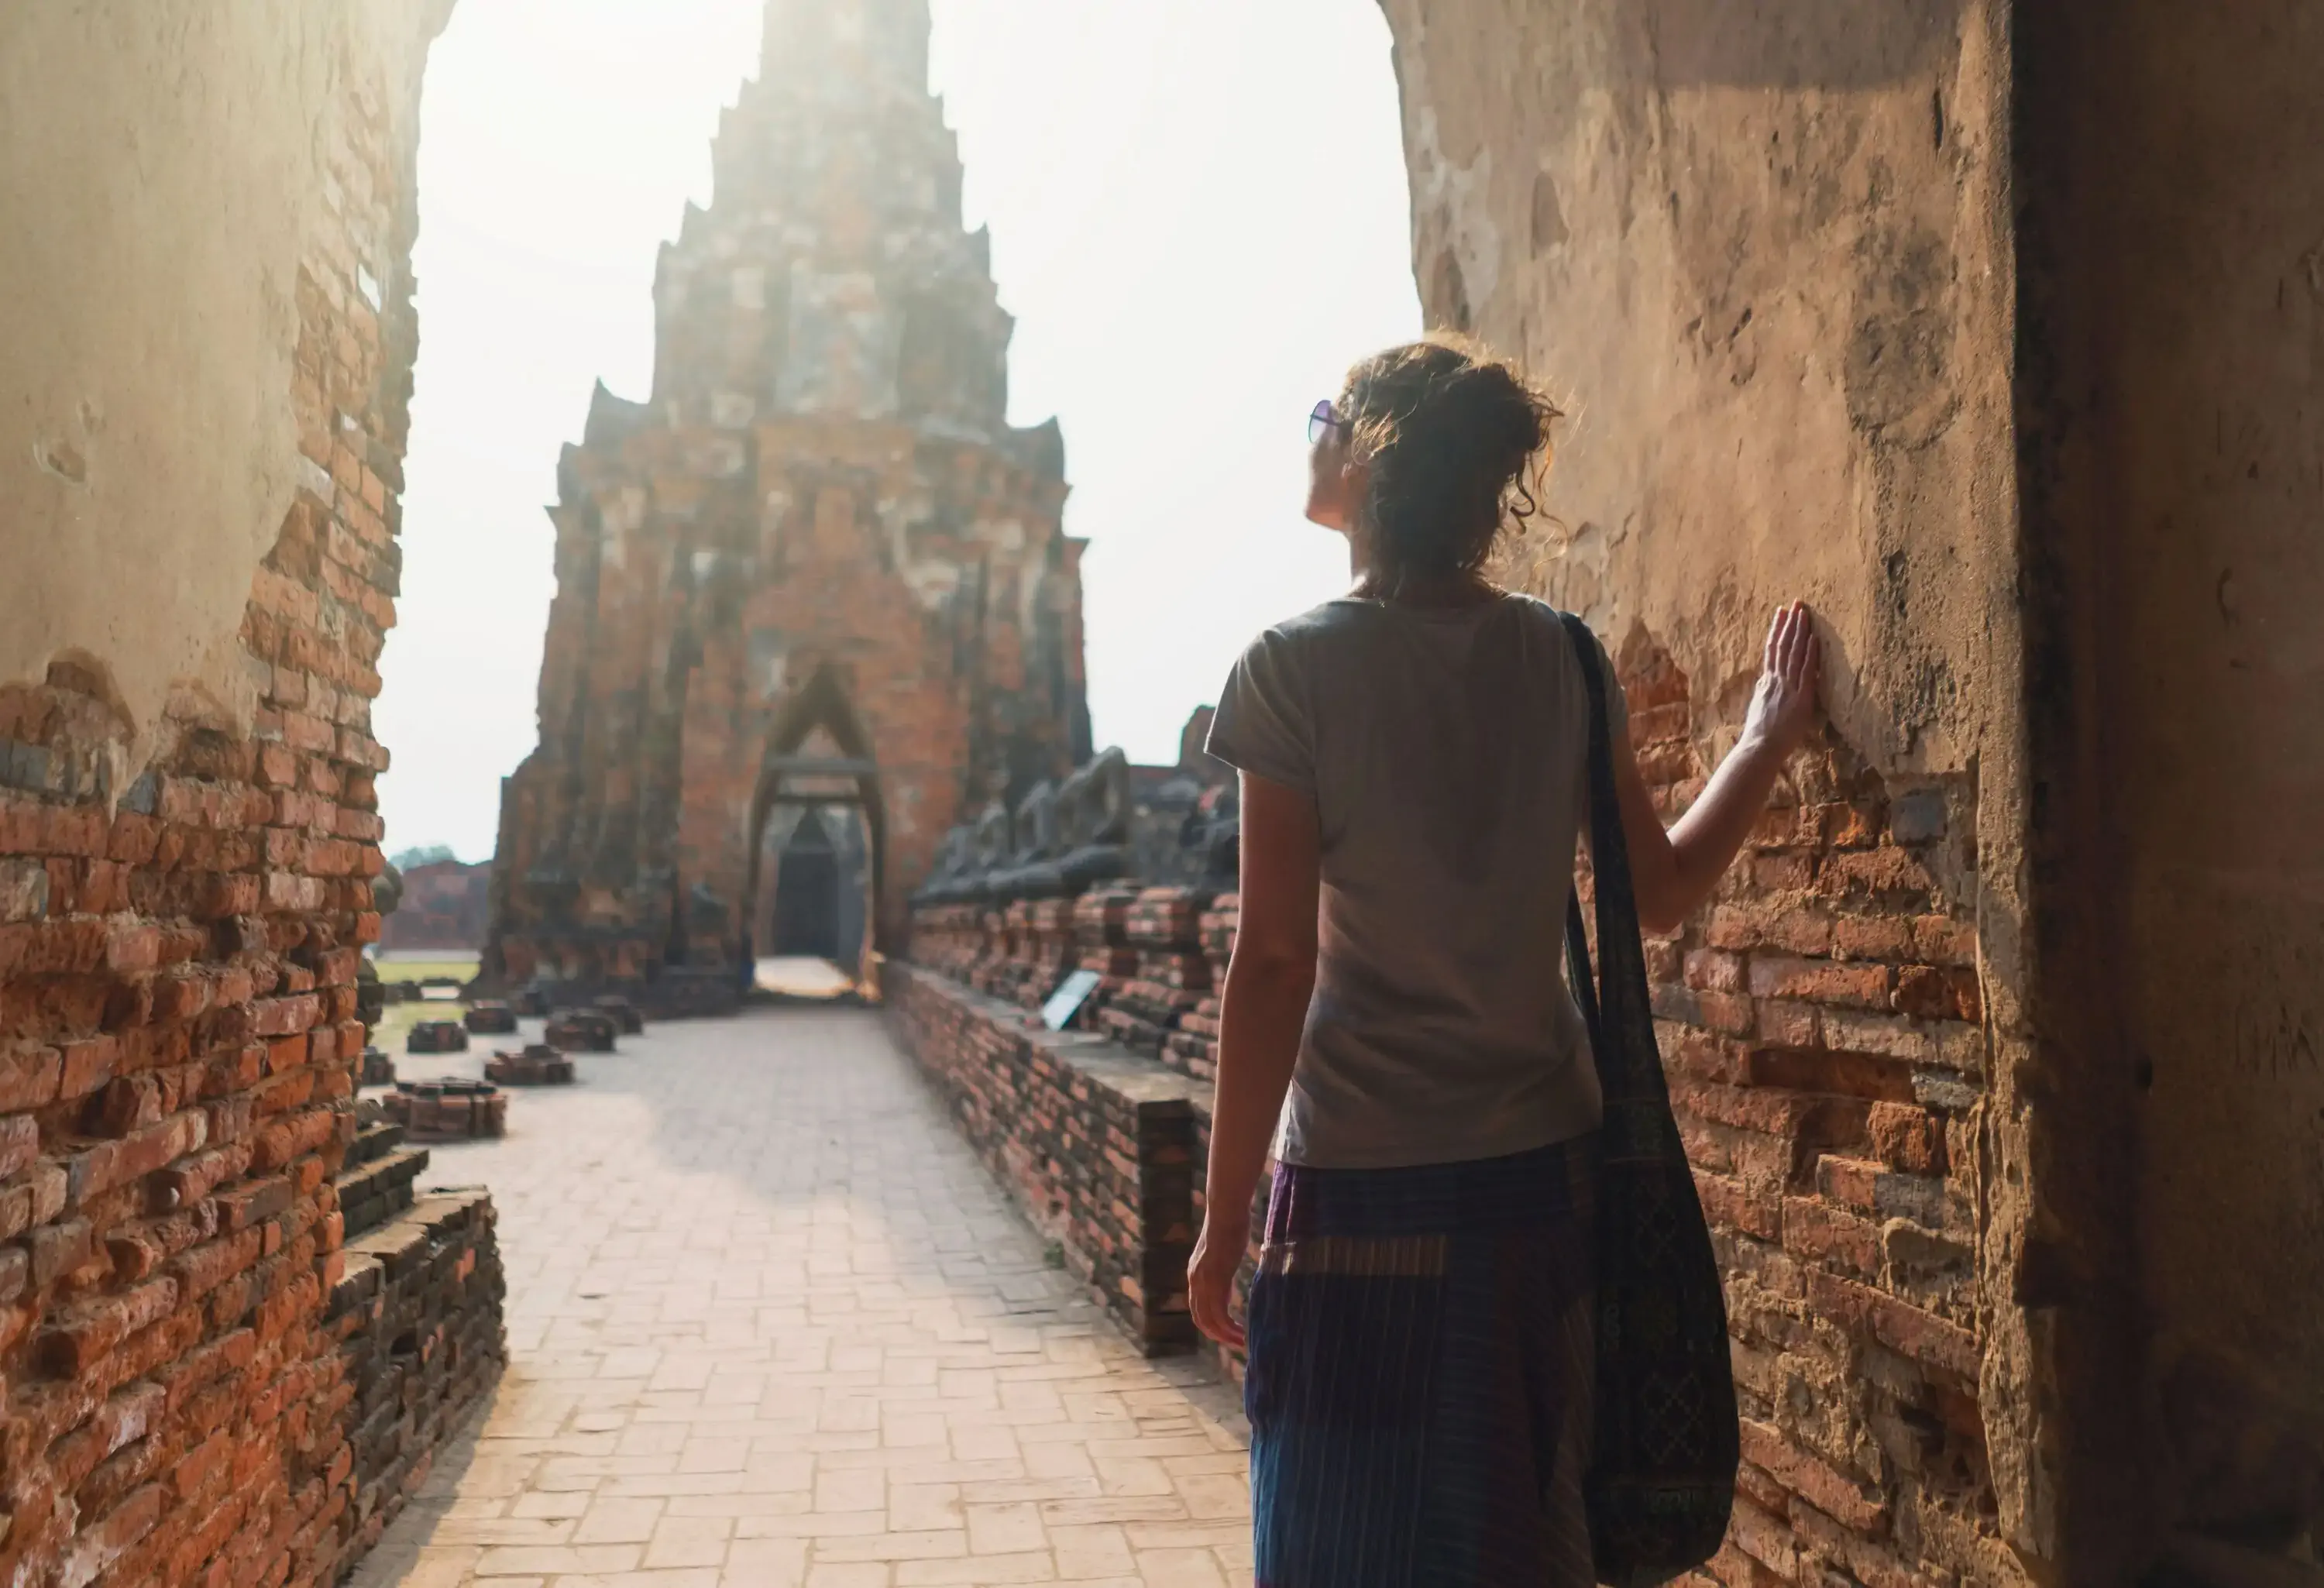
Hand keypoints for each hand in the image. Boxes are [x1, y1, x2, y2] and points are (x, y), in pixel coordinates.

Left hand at [1188, 1212, 1250, 1349]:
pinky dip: (1228, 1328)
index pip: (1198, 1307)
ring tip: (1242, 1343)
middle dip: (1217, 1335)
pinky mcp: (1216, 1280)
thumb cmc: (1230, 1223)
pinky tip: (1242, 1332)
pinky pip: (1219, 1313)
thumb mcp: (1222, 1251)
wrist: (1227, 1210)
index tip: (1228, 1331)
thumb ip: (1222, 1268)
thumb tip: (1227, 1282)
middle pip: (1200, 1318)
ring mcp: (1204, 1280)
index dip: (1211, 1323)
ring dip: (1225, 1336)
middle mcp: (1195, 1279)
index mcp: (1196, 1272)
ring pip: (1209, 1320)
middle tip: (1235, 1344)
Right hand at [1741, 602, 1821, 757]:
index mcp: (1765, 683)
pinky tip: (1813, 638)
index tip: (1781, 613)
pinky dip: (1809, 653)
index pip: (1771, 650)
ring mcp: (1787, 687)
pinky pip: (1806, 671)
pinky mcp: (1800, 697)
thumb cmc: (1760, 735)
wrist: (1760, 748)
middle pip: (1781, 645)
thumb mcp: (1758, 707)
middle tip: (1794, 604)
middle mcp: (1775, 680)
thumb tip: (1765, 682)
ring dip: (1799, 632)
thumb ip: (1764, 692)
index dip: (1777, 630)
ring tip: (1803, 613)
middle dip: (1788, 623)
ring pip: (1792, 653)